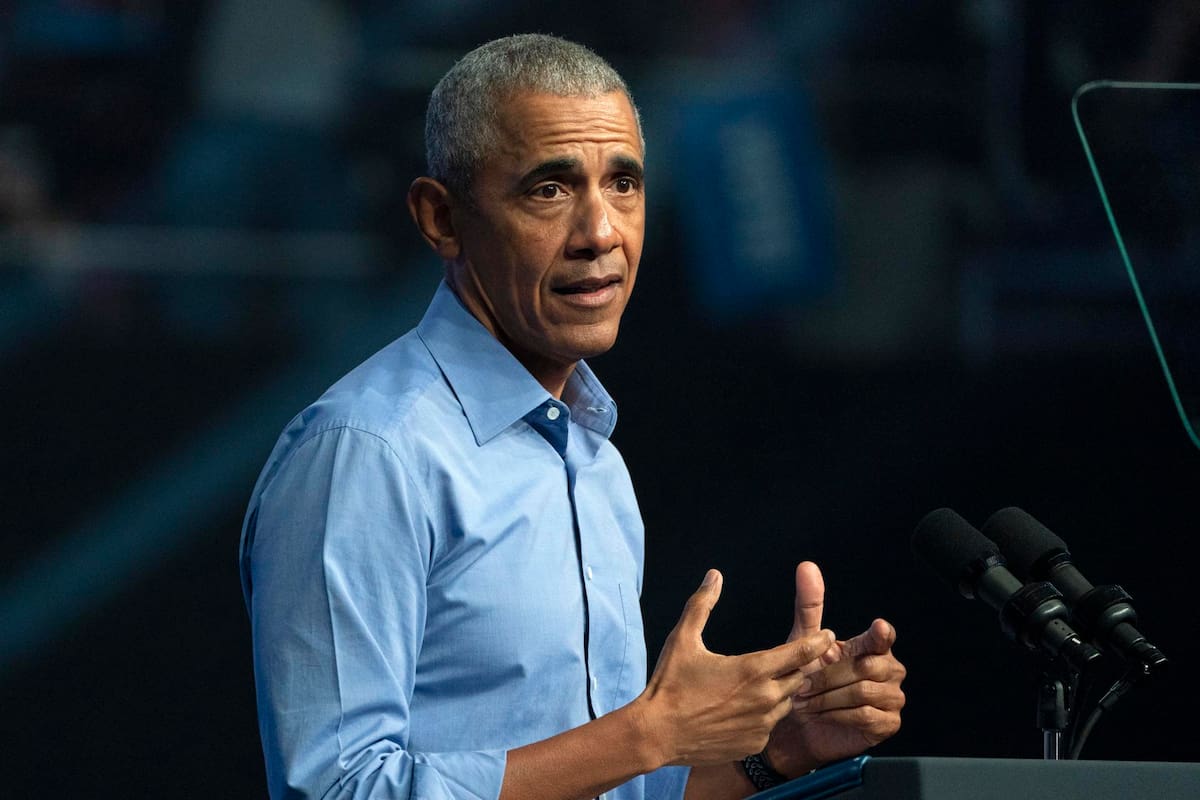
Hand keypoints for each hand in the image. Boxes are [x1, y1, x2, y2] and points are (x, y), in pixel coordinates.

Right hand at [635, 569, 835, 768]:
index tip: (828, 635)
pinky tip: (742, 710)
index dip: (818, 642)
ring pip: (785, 703)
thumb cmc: (670, 685)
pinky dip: (763, 716)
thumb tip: (714, 575)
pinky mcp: (754, 744)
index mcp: (753, 670)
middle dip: (794, 668)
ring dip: (779, 692)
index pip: (800, 652)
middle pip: (798, 678)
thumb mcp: (683, 639)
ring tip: (756, 685)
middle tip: (781, 661)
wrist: (657, 734)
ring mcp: (761, 725)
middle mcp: (764, 699)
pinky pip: (769, 725)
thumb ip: (702, 604)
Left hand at [765, 562, 905, 775]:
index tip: (878, 629)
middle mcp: (888, 670)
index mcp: (871, 648)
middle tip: (802, 686)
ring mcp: (891, 697)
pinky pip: (866, 716)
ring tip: (807, 702)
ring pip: (864, 692)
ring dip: (829, 697)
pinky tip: (822, 715)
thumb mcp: (803, 642)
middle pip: (865, 667)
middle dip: (828, 677)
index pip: (882, 637)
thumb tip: (806, 566)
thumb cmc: (804, 681)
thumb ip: (809, 605)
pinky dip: (838, 715)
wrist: (797, 726)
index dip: (880, 634)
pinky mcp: (887, 724)